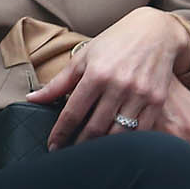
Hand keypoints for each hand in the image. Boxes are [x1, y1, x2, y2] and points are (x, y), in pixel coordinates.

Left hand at [26, 7, 188, 147]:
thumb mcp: (84, 57)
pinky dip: (126, 144)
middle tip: (69, 156)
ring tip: (90, 156)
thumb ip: (59, 82)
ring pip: (117, 135)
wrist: (156, 32)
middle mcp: (118, 85)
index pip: (73, 113)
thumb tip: (32, 99)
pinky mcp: (156, 101)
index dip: (60, 133)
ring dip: (101, 149)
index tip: (53, 147)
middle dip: (79, 146)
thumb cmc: (115, 42)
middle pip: (94, 128)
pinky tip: (115, 147)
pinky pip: (140, 132)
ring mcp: (140, 94)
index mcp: (96, 74)